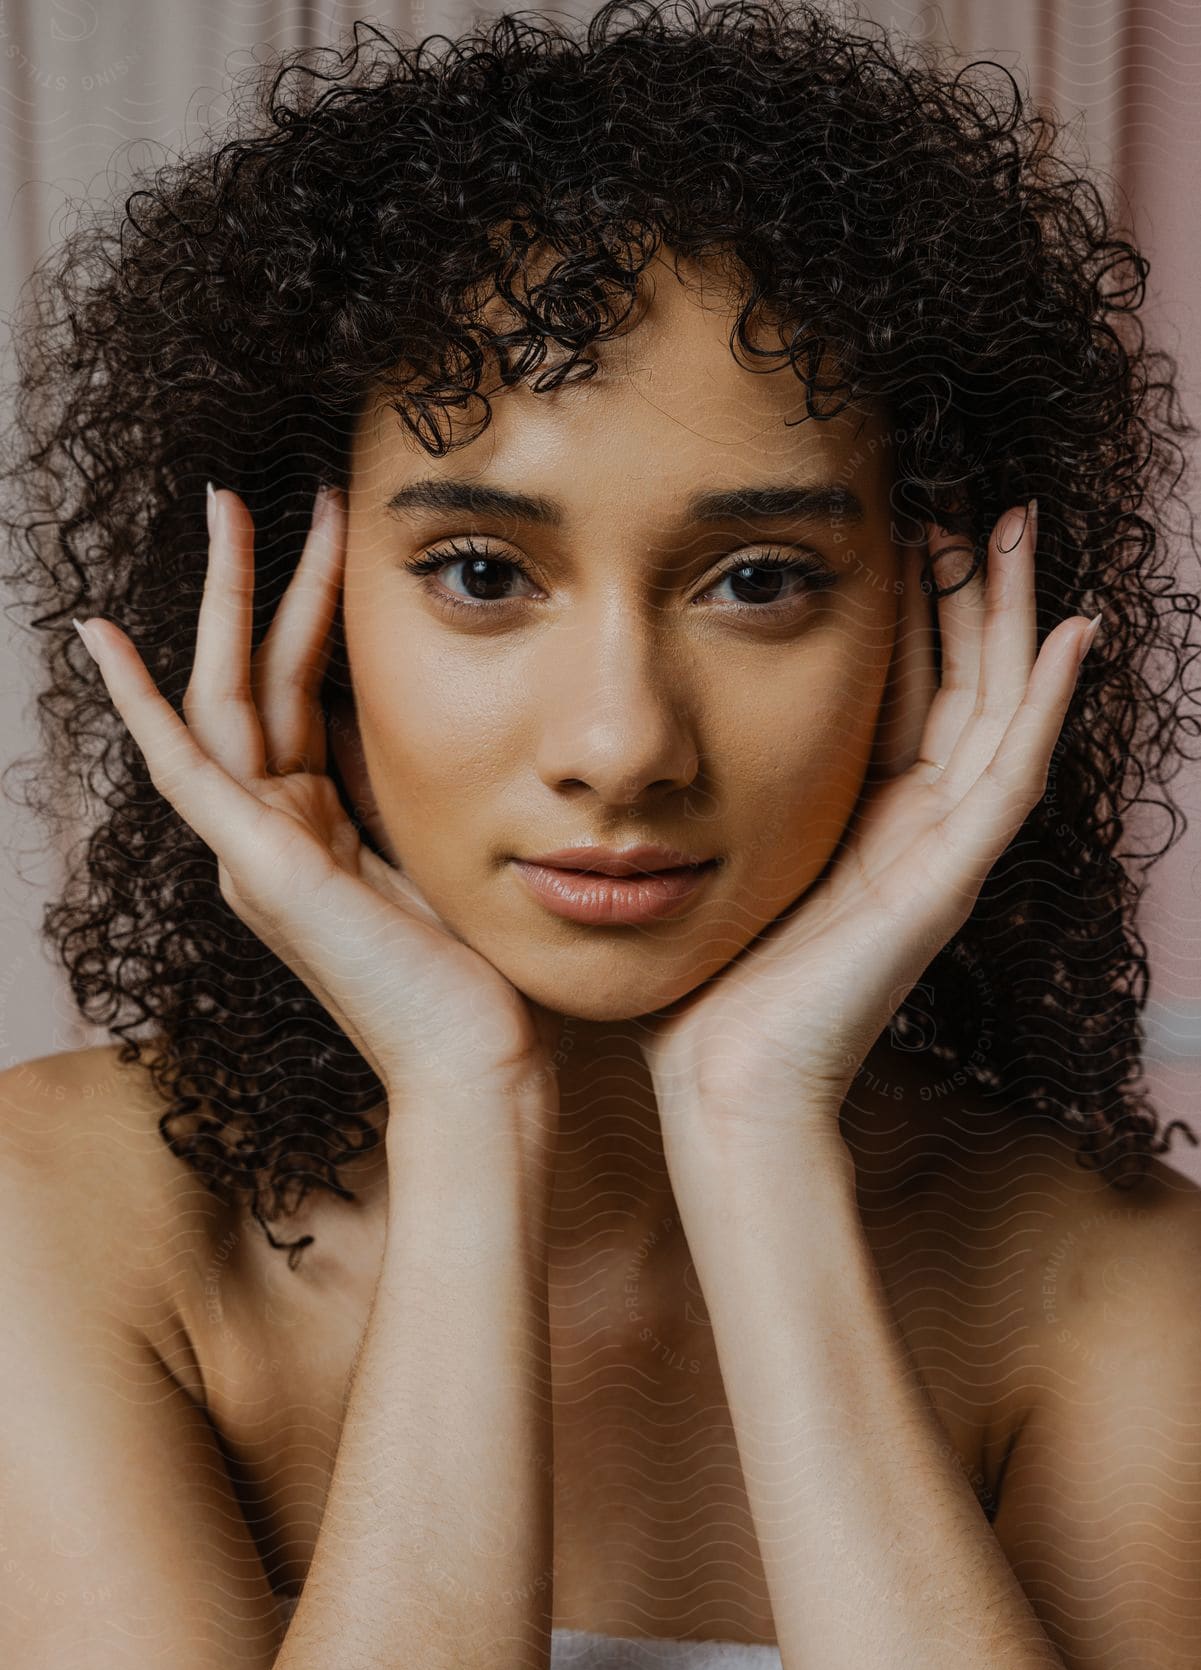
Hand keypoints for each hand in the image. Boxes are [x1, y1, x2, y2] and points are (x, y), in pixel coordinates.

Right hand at [75, 484, 561, 1100]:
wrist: (477, 1055)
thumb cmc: (471, 968)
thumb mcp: (435, 844)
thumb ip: (399, 782)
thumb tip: (406, 706)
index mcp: (309, 827)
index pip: (290, 694)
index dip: (297, 609)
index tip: (323, 533)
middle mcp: (268, 835)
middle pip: (247, 680)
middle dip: (252, 582)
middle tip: (248, 493)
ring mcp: (254, 851)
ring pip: (220, 699)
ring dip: (222, 603)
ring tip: (226, 509)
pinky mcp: (258, 866)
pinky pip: (184, 767)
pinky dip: (138, 704)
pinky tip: (101, 641)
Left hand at [635, 500, 1099, 1128]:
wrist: (725, 1085)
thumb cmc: (705, 988)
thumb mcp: (712, 862)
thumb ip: (714, 798)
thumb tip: (652, 735)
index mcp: (863, 825)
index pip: (906, 696)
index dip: (915, 615)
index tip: (901, 528)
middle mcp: (915, 832)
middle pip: (966, 689)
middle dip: (973, 597)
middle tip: (973, 504)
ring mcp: (942, 856)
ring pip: (1000, 712)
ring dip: (1014, 620)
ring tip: (1015, 529)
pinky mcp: (951, 882)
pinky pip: (1015, 775)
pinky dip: (1048, 704)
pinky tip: (1069, 633)